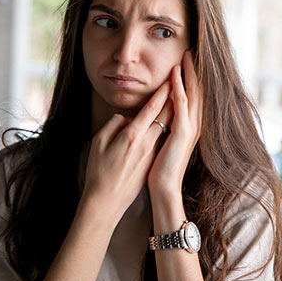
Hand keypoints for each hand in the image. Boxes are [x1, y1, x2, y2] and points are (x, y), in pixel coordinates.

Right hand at [81, 79, 173, 224]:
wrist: (106, 202)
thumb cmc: (98, 172)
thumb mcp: (99, 142)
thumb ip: (113, 124)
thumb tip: (125, 118)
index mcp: (133, 136)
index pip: (153, 108)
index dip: (163, 91)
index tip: (172, 78)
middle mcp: (146, 143)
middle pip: (165, 114)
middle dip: (175, 95)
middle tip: (183, 80)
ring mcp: (151, 153)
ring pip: (166, 126)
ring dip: (173, 109)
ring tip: (180, 94)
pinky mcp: (151, 161)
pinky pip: (162, 138)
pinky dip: (168, 125)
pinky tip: (170, 119)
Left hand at [147, 50, 202, 196]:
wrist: (164, 187)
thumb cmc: (161, 166)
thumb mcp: (165, 139)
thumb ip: (165, 124)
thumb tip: (159, 112)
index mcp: (190, 125)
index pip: (194, 95)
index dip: (192, 77)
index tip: (187, 60)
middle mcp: (194, 124)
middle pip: (198, 90)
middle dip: (194, 70)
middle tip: (190, 51)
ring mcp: (190, 128)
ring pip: (193, 93)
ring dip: (189, 73)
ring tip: (186, 56)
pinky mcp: (182, 132)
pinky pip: (182, 105)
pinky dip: (180, 88)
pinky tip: (175, 75)